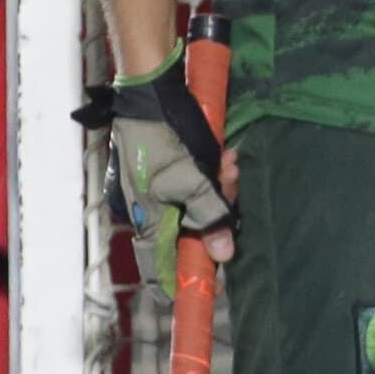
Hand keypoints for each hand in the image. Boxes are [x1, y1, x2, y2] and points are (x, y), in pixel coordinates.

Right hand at [101, 66, 236, 263]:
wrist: (148, 84)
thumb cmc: (164, 131)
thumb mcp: (190, 177)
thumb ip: (208, 215)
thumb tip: (223, 256)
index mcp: (144, 217)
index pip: (159, 266)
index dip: (183, 279)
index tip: (211, 288)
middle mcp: (147, 209)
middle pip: (188, 232)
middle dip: (216, 213)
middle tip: (230, 183)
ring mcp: (155, 188)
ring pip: (195, 205)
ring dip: (218, 188)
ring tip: (227, 163)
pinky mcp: (165, 169)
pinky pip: (192, 184)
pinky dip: (209, 174)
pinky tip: (223, 157)